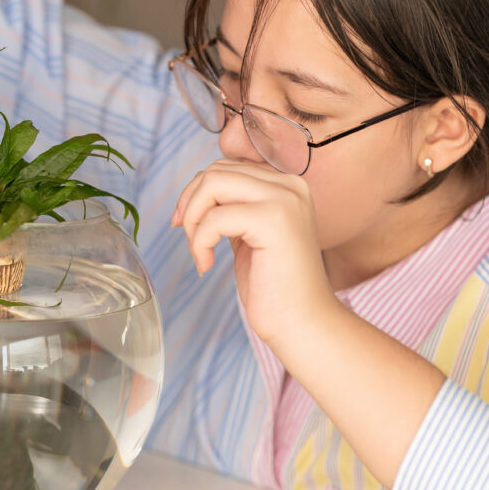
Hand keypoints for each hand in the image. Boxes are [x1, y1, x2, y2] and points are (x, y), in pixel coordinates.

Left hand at [171, 160, 335, 347]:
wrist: (303, 323)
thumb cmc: (273, 287)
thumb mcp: (248, 235)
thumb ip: (232, 208)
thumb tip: (194, 192)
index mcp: (286, 186)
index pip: (227, 166)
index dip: (197, 192)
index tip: (185, 223)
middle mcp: (290, 185)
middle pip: (216, 171)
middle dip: (190, 205)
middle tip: (191, 241)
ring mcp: (284, 200)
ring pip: (212, 184)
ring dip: (192, 220)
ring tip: (200, 251)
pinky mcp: (273, 221)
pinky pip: (214, 218)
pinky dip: (199, 242)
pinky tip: (208, 265)